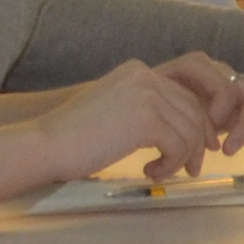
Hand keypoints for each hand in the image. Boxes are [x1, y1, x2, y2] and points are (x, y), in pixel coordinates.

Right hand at [32, 55, 243, 187]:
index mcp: (139, 71)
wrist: (45, 145)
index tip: (195, 150)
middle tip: (191, 169)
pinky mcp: (145, 119)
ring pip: (190, 131)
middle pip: (194, 111)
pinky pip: (179, 146)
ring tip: (161, 172)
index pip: (185, 96)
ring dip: (182, 158)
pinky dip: (171, 164)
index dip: (196, 125)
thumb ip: (148, 109)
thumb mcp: (117, 110)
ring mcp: (146, 95)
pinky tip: (150, 172)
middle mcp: (145, 76)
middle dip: (197, 144)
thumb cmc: (75, 137)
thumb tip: (186, 129)